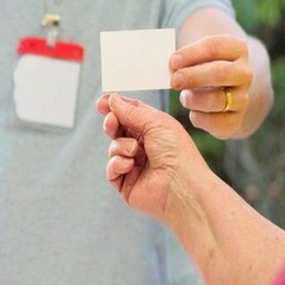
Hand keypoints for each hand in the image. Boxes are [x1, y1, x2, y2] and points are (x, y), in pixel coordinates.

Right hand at [96, 93, 207, 222]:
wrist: (181, 185)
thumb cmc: (178, 153)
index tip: (102, 102)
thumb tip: (112, 99)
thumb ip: (131, 111)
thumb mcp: (156, 122)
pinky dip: (117, 164)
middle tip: (112, 121)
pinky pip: (111, 169)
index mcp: (155, 131)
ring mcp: (135, 166)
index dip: (116, 108)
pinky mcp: (126, 184)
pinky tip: (130, 166)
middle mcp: (145, 148)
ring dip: (121, 146)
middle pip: (118, 130)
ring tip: (135, 151)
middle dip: (112, 124)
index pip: (131, 115)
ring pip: (113, 148)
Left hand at [170, 35, 252, 139]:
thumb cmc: (201, 69)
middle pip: (220, 72)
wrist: (220, 92)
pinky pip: (216, 122)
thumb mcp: (196, 57)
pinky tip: (193, 112)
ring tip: (184, 97)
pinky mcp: (235, 120)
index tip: (173, 61)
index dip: (192, 54)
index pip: (215, 47)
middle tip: (174, 81)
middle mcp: (244, 73)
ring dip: (193, 99)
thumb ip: (183, 58)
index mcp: (236, 50)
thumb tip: (169, 66)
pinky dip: (199, 118)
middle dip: (193, 77)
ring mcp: (243, 98)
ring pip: (217, 100)